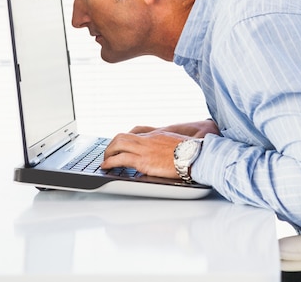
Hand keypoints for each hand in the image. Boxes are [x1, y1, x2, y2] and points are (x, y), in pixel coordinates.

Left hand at [101, 120, 217, 177]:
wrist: (196, 156)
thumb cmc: (192, 153)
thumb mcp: (178, 144)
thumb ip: (169, 147)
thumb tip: (168, 155)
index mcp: (157, 135)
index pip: (135, 134)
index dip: (124, 140)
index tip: (119, 146)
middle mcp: (148, 140)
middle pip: (122, 136)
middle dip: (112, 145)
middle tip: (108, 153)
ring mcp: (145, 150)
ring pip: (118, 145)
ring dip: (108, 153)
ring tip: (104, 161)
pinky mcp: (144, 161)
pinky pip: (121, 159)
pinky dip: (110, 162)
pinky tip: (106, 167)